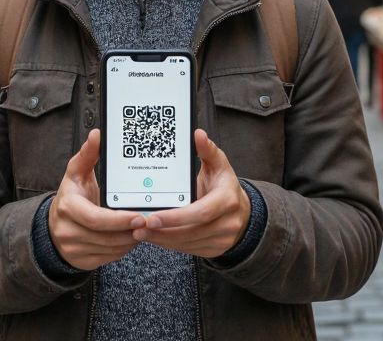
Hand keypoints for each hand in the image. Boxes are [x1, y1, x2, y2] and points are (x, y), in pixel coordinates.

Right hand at [48, 129, 139, 270]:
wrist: (53, 227)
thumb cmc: (72, 197)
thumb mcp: (76, 174)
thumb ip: (88, 155)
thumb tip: (97, 134)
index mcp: (67, 207)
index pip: (95, 218)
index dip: (119, 220)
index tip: (140, 215)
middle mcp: (67, 230)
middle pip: (107, 236)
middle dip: (130, 230)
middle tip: (149, 221)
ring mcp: (74, 249)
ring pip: (111, 249)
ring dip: (130, 240)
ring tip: (143, 227)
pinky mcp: (83, 262)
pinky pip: (110, 258)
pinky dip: (123, 248)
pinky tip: (130, 236)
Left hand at [130, 130, 251, 258]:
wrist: (243, 212)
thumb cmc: (224, 185)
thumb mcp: (219, 165)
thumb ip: (207, 150)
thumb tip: (197, 134)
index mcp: (228, 199)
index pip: (201, 212)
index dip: (176, 217)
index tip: (153, 217)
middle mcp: (228, 222)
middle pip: (191, 232)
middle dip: (162, 231)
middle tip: (139, 226)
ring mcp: (222, 239)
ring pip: (187, 243)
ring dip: (162, 239)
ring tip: (141, 231)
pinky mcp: (214, 250)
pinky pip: (189, 250)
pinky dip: (170, 244)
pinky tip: (155, 237)